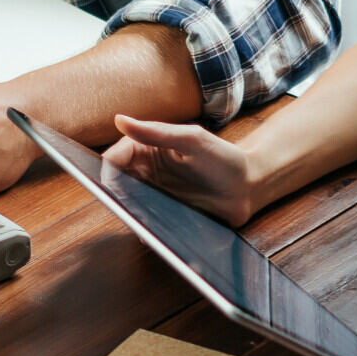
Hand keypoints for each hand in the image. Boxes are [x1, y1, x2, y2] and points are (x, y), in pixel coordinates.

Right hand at [100, 115, 254, 226]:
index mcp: (149, 150)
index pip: (116, 157)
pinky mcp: (164, 217)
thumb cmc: (224, 158)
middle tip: (118, 203)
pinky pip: (146, 223)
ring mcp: (154, 196)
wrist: (249, 188)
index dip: (107, 168)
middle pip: (117, 182)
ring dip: (127, 212)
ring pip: (127, 204)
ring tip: (134, 219)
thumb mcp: (192, 140)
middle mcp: (147, 173)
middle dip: (113, 192)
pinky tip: (149, 236)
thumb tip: (119, 120)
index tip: (109, 181)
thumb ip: (156, 132)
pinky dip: (144, 230)